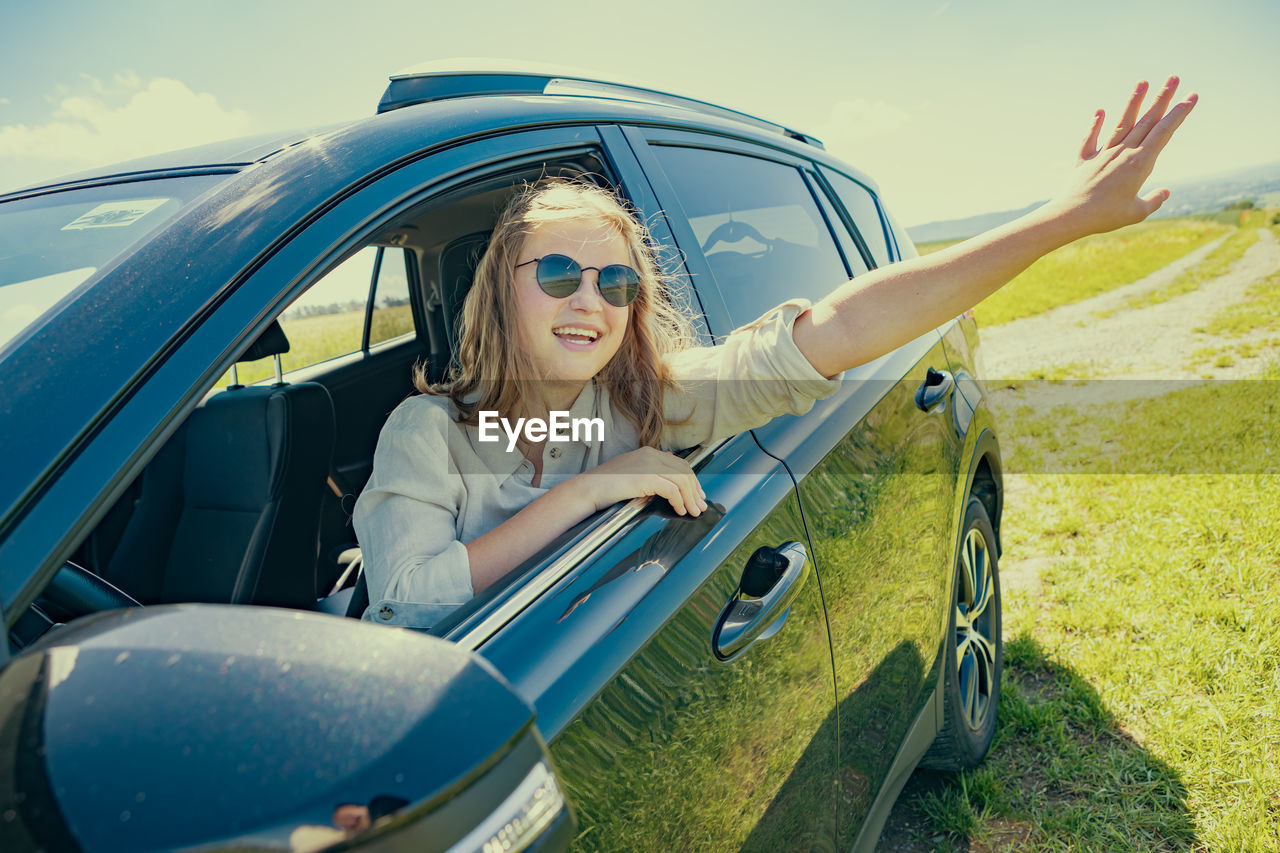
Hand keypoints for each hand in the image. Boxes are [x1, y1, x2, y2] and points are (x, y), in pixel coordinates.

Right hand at [572, 447, 707, 516]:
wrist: (588, 488)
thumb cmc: (606, 487)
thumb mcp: (632, 477)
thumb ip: (649, 478)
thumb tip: (668, 490)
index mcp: (649, 453)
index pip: (679, 464)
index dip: (692, 480)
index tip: (697, 494)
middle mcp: (652, 455)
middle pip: (684, 471)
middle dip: (696, 490)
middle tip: (701, 506)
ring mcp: (649, 464)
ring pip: (682, 480)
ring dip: (691, 498)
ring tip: (694, 512)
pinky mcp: (647, 477)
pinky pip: (672, 489)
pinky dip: (679, 501)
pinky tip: (680, 510)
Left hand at [1052, 76, 1197, 237]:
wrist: (1072, 216)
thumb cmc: (1107, 216)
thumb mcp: (1137, 212)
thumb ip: (1153, 200)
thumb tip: (1164, 192)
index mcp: (1140, 163)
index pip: (1164, 132)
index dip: (1179, 113)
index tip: (1191, 96)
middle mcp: (1123, 153)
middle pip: (1146, 121)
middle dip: (1162, 98)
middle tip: (1174, 78)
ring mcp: (1103, 154)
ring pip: (1122, 123)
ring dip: (1133, 102)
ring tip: (1143, 83)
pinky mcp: (1084, 160)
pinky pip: (1090, 139)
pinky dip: (1095, 125)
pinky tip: (1100, 112)